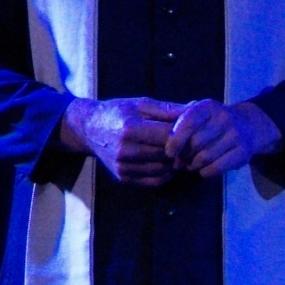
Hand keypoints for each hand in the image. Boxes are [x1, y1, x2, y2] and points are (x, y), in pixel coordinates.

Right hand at [61, 96, 183, 185]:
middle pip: (167, 154)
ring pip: (163, 169)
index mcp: (130, 128)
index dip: (185, 133)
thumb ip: (169, 109)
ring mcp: (123, 167)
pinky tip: (167, 162)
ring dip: (175, 162)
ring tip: (179, 151)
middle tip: (191, 142)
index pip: (169, 136)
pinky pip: (154, 181)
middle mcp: (125, 151)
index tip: (193, 129)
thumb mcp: (141, 104)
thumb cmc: (118, 111)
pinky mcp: (123, 178)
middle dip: (182, 149)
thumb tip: (196, 108)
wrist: (89, 129)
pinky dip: (166, 173)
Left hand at [164, 100, 282, 179]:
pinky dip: (204, 172)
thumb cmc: (212, 122)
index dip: (175, 140)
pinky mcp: (243, 152)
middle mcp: (224, 118)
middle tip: (177, 162)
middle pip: (195, 143)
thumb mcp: (197, 114)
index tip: (169, 152)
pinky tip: (202, 170)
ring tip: (189, 165)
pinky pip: (216, 168)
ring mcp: (236, 135)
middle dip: (183, 156)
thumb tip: (156, 134)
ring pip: (205, 157)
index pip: (188, 122)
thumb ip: (177, 120)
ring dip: (192, 166)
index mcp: (208, 107)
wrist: (248, 126)